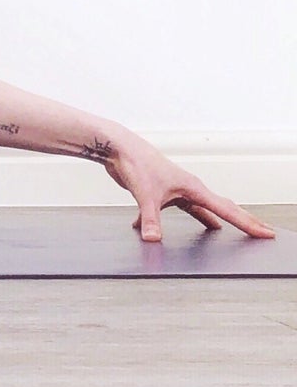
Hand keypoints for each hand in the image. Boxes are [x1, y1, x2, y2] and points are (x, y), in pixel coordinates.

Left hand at [101, 133, 275, 241]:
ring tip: (223, 232)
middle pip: (221, 207)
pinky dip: (167, 221)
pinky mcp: (162, 191)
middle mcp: (189, 188)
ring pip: (199, 209)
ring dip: (209, 220)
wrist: (118, 147)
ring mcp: (176, 189)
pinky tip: (154, 232)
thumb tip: (152, 239)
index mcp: (193, 188)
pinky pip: (174, 209)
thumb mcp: (146, 195)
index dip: (248, 223)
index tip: (267, 233)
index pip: (227, 210)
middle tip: (262, 231)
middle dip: (241, 220)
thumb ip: (150, 219)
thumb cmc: (136, 162)